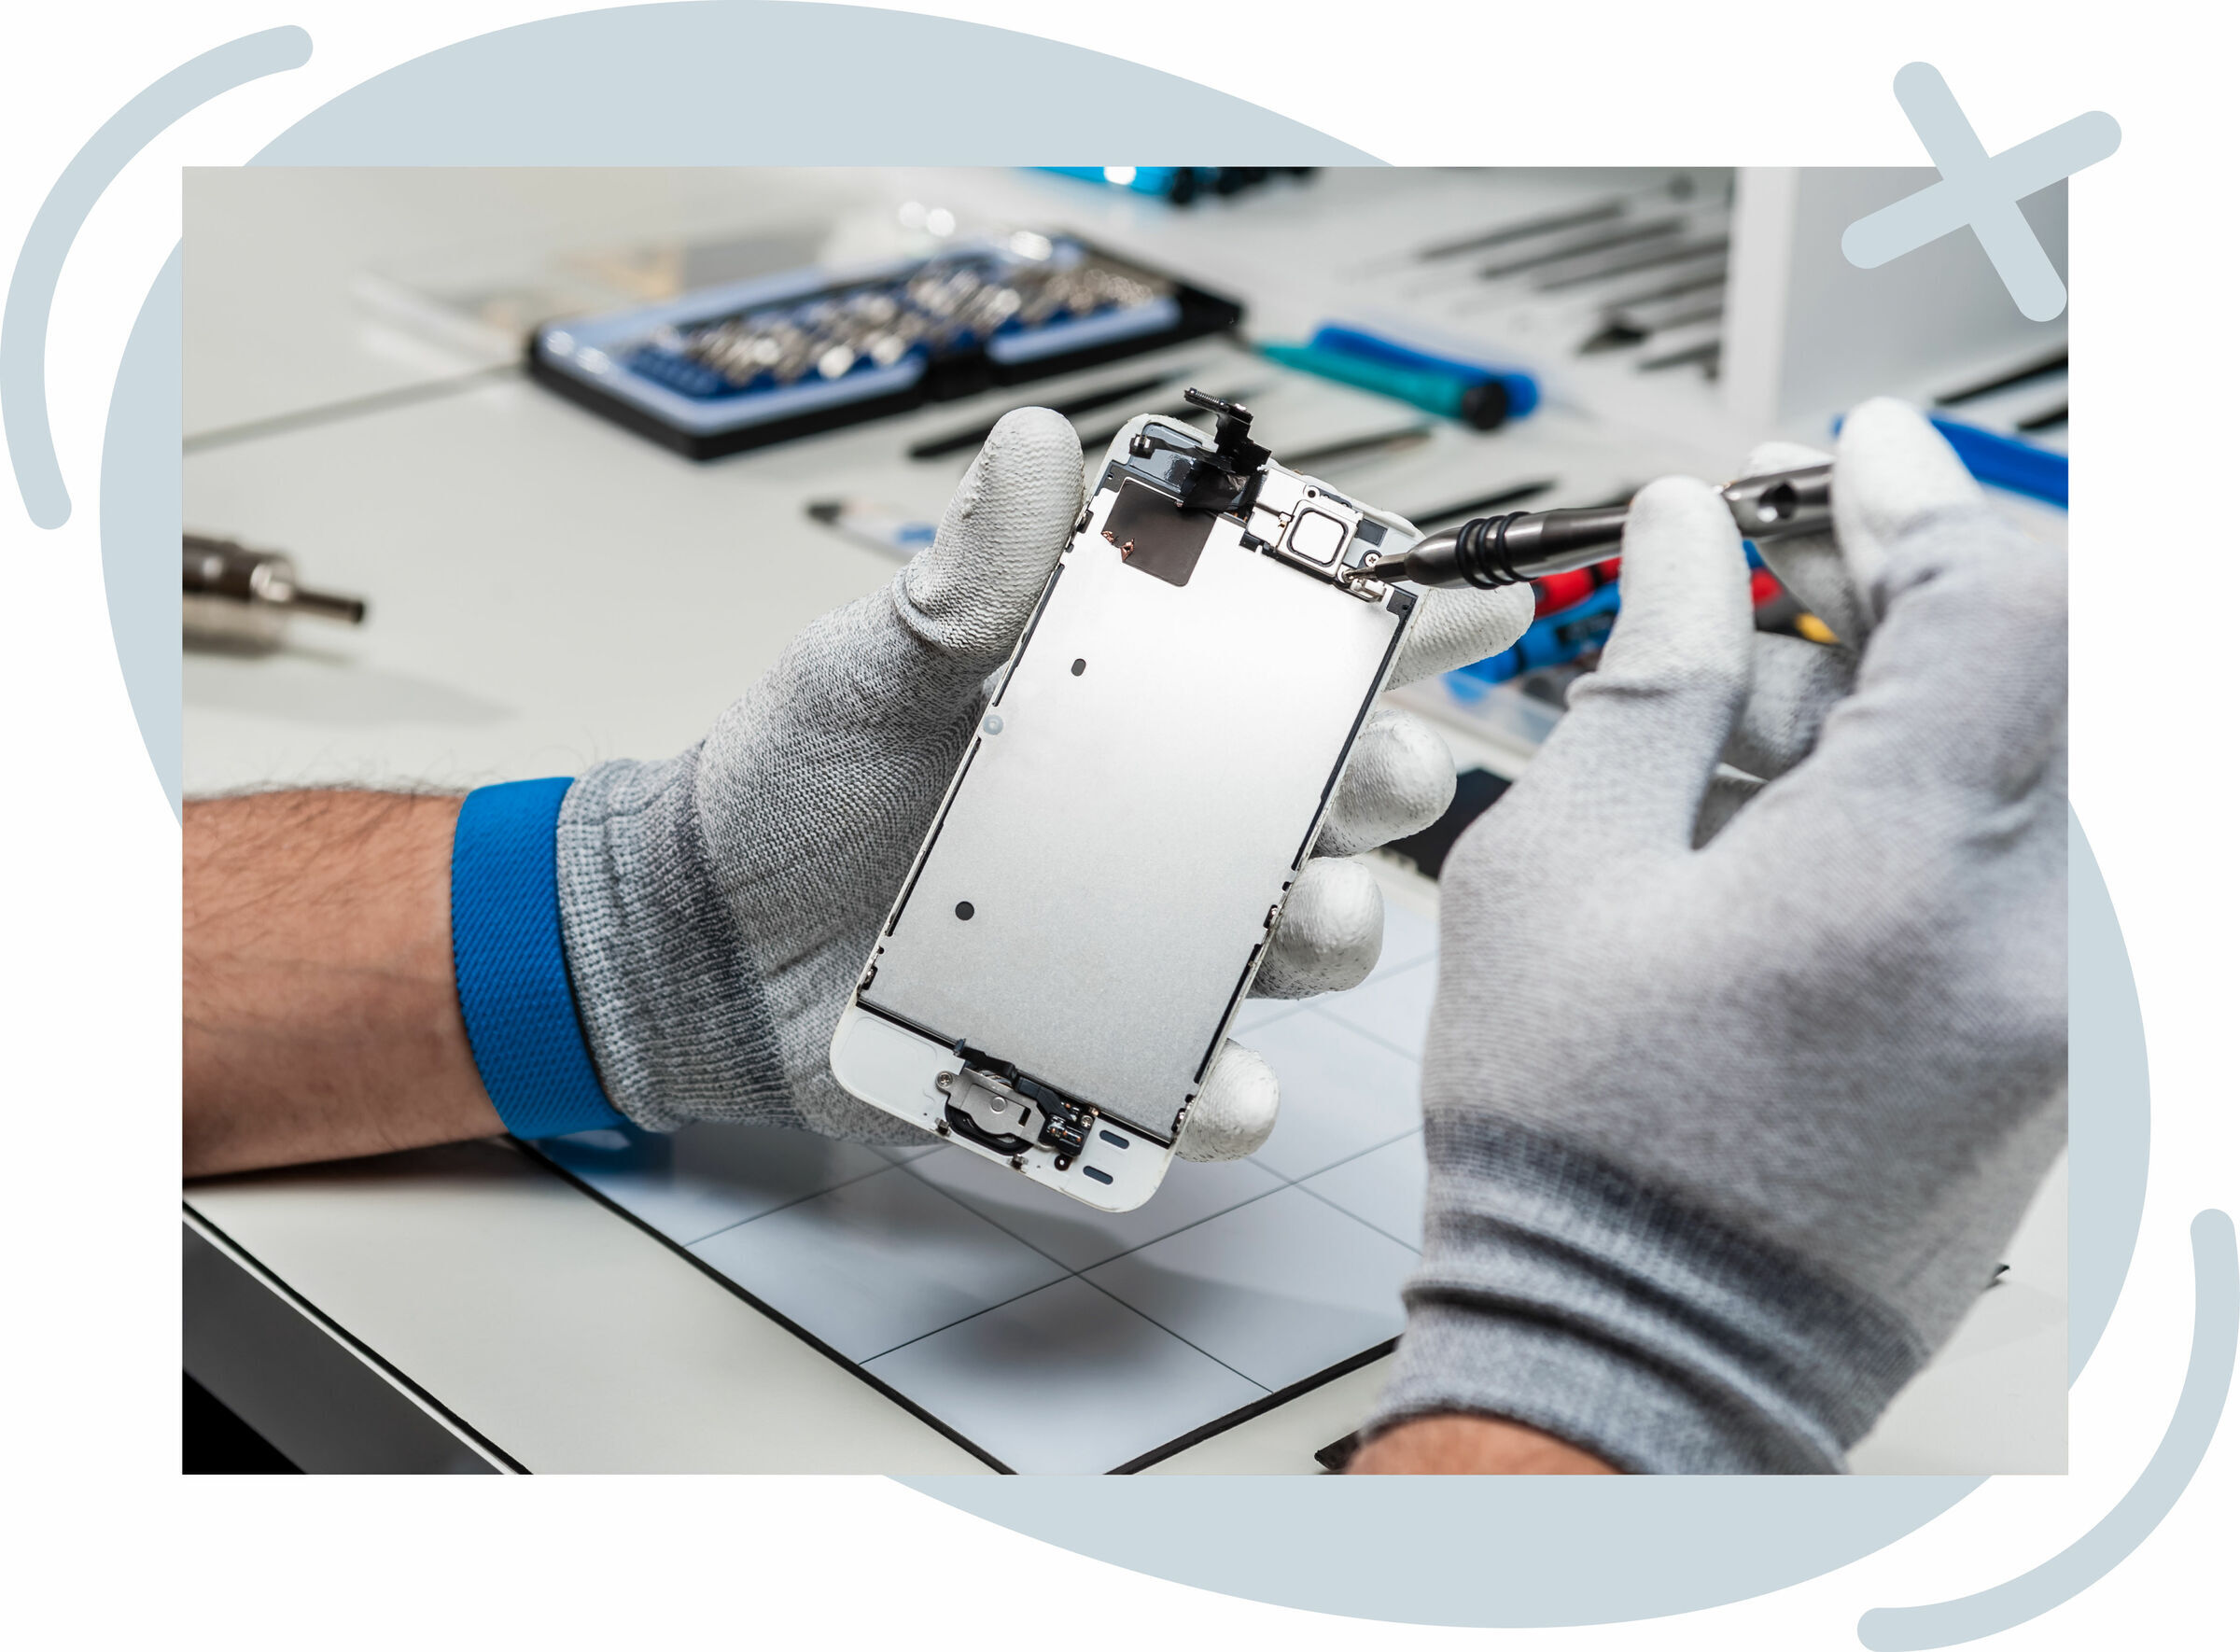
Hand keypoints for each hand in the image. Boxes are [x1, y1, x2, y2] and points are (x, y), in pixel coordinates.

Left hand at [556, 409, 1534, 1158]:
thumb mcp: (875, 662)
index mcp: (1133, 709)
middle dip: (1393, 780)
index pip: (1290, 654)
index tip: (1477, 601)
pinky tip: (1223, 1085)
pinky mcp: (1102, 1050)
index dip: (1396, 624)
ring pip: (1306, 941)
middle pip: (1340, 798)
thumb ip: (969, 575)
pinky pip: (1203, 1086)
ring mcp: (1147, 941)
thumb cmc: (795, 781)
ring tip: (1297, 917)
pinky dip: (1231, 1096)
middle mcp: (1167, 825)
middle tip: (1379, 772)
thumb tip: (1038, 442)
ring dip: (1335, 929)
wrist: (701, 937)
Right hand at [1365, 399, 2066, 1471]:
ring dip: (1913, 701)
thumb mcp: (1560, 877)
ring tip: (1734, 746)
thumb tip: (1687, 543)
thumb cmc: (1578, 1149)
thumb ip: (1652, 677)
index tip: (1843, 464)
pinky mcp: (2070, 1046)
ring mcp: (2077, 1005)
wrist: (1640, 1353)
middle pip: (2062, 660)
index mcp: (1902, 883)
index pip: (1996, 600)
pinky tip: (1794, 831)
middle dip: (1921, 589)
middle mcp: (2040, 943)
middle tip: (1785, 582)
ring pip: (2051, 755)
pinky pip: (2043, 855)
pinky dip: (1940, 796)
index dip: (1914, 499)